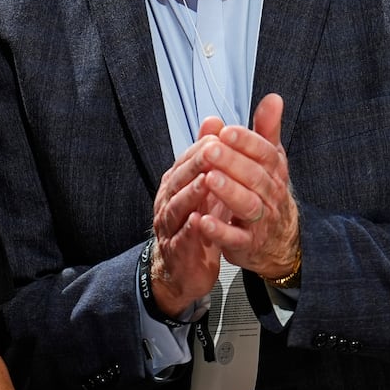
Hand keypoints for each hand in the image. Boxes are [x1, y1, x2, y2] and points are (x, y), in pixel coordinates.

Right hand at [150, 127, 227, 314]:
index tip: (220, 135)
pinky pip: (181, 239)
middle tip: (213, 152)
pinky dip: (189, 230)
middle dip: (196, 165)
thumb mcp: (205, 187)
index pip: (187, 160)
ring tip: (206, 182)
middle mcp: (169, 202)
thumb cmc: (196, 223)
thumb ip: (209, 156)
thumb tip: (214, 120)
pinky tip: (198, 221)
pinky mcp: (176, 252)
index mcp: (176, 184)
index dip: (203, 147)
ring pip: (178, 207)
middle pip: (179, 179)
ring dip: (191, 194)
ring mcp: (170, 227)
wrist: (182, 269)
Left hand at [188, 93, 299, 282]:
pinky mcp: (247, 243)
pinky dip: (219, 231)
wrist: (279, 240)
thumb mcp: (271, 161)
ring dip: (228, 192)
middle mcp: (271, 194)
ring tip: (209, 180)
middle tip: (211, 150)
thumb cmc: (268, 193)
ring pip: (247, 205)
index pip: (264, 153)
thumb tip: (273, 98)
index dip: (246, 141)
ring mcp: (261, 221)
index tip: (226, 131)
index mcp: (274, 172)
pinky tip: (202, 221)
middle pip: (254, 177)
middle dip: (232, 163)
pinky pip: (235, 238)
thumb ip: (268, 131)